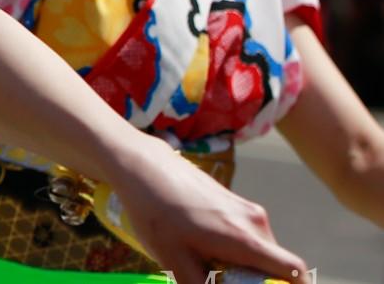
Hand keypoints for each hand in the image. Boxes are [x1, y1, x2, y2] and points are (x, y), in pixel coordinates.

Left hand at [104, 136, 305, 281]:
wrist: (142, 166)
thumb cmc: (156, 213)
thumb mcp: (173, 261)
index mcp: (246, 239)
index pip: (295, 272)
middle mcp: (256, 222)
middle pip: (275, 265)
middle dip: (257, 281)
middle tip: (222, 279)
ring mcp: (246, 208)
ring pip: (258, 250)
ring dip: (242, 266)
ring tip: (206, 267)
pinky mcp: (235, 202)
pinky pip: (246, 235)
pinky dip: (234, 251)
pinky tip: (201, 250)